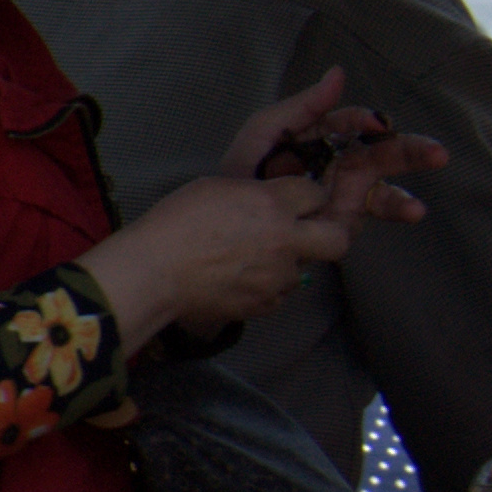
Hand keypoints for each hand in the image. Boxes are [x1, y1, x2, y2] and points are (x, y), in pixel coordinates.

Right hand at [81, 172, 360, 342]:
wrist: (153, 272)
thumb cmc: (174, 225)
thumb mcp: (216, 188)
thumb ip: (255, 194)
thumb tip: (272, 199)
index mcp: (272, 205)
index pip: (315, 194)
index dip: (307, 197)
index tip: (298, 201)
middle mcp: (285, 241)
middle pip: (337, 239)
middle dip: (329, 233)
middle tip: (309, 233)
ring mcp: (278, 276)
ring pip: (303, 268)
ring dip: (286, 263)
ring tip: (251, 260)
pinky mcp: (265, 303)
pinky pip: (278, 293)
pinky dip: (266, 286)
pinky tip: (239, 279)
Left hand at [224, 68, 447, 223]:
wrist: (228, 221)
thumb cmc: (242, 174)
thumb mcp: (265, 131)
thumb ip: (302, 105)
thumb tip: (339, 73)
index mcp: (321, 136)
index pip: (352, 122)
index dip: (366, 121)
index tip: (375, 124)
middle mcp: (340, 161)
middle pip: (382, 151)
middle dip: (410, 151)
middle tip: (438, 154)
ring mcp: (345, 191)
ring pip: (386, 182)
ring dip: (408, 187)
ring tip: (423, 199)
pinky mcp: (346, 217)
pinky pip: (375, 210)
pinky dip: (398, 208)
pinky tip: (414, 210)